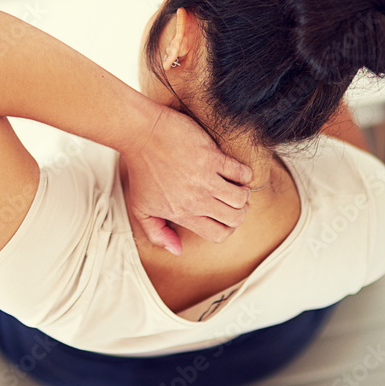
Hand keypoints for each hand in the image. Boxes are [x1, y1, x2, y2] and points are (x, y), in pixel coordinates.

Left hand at [121, 106, 253, 255]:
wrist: (141, 135)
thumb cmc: (141, 168)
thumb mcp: (140, 207)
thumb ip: (157, 233)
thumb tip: (176, 250)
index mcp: (182, 214)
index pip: (218, 235)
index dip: (227, 228)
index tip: (224, 216)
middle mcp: (196, 200)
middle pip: (235, 218)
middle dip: (240, 212)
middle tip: (233, 200)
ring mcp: (205, 179)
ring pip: (242, 198)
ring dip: (243, 193)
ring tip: (235, 185)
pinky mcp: (212, 157)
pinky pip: (242, 172)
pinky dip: (244, 173)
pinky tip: (234, 169)